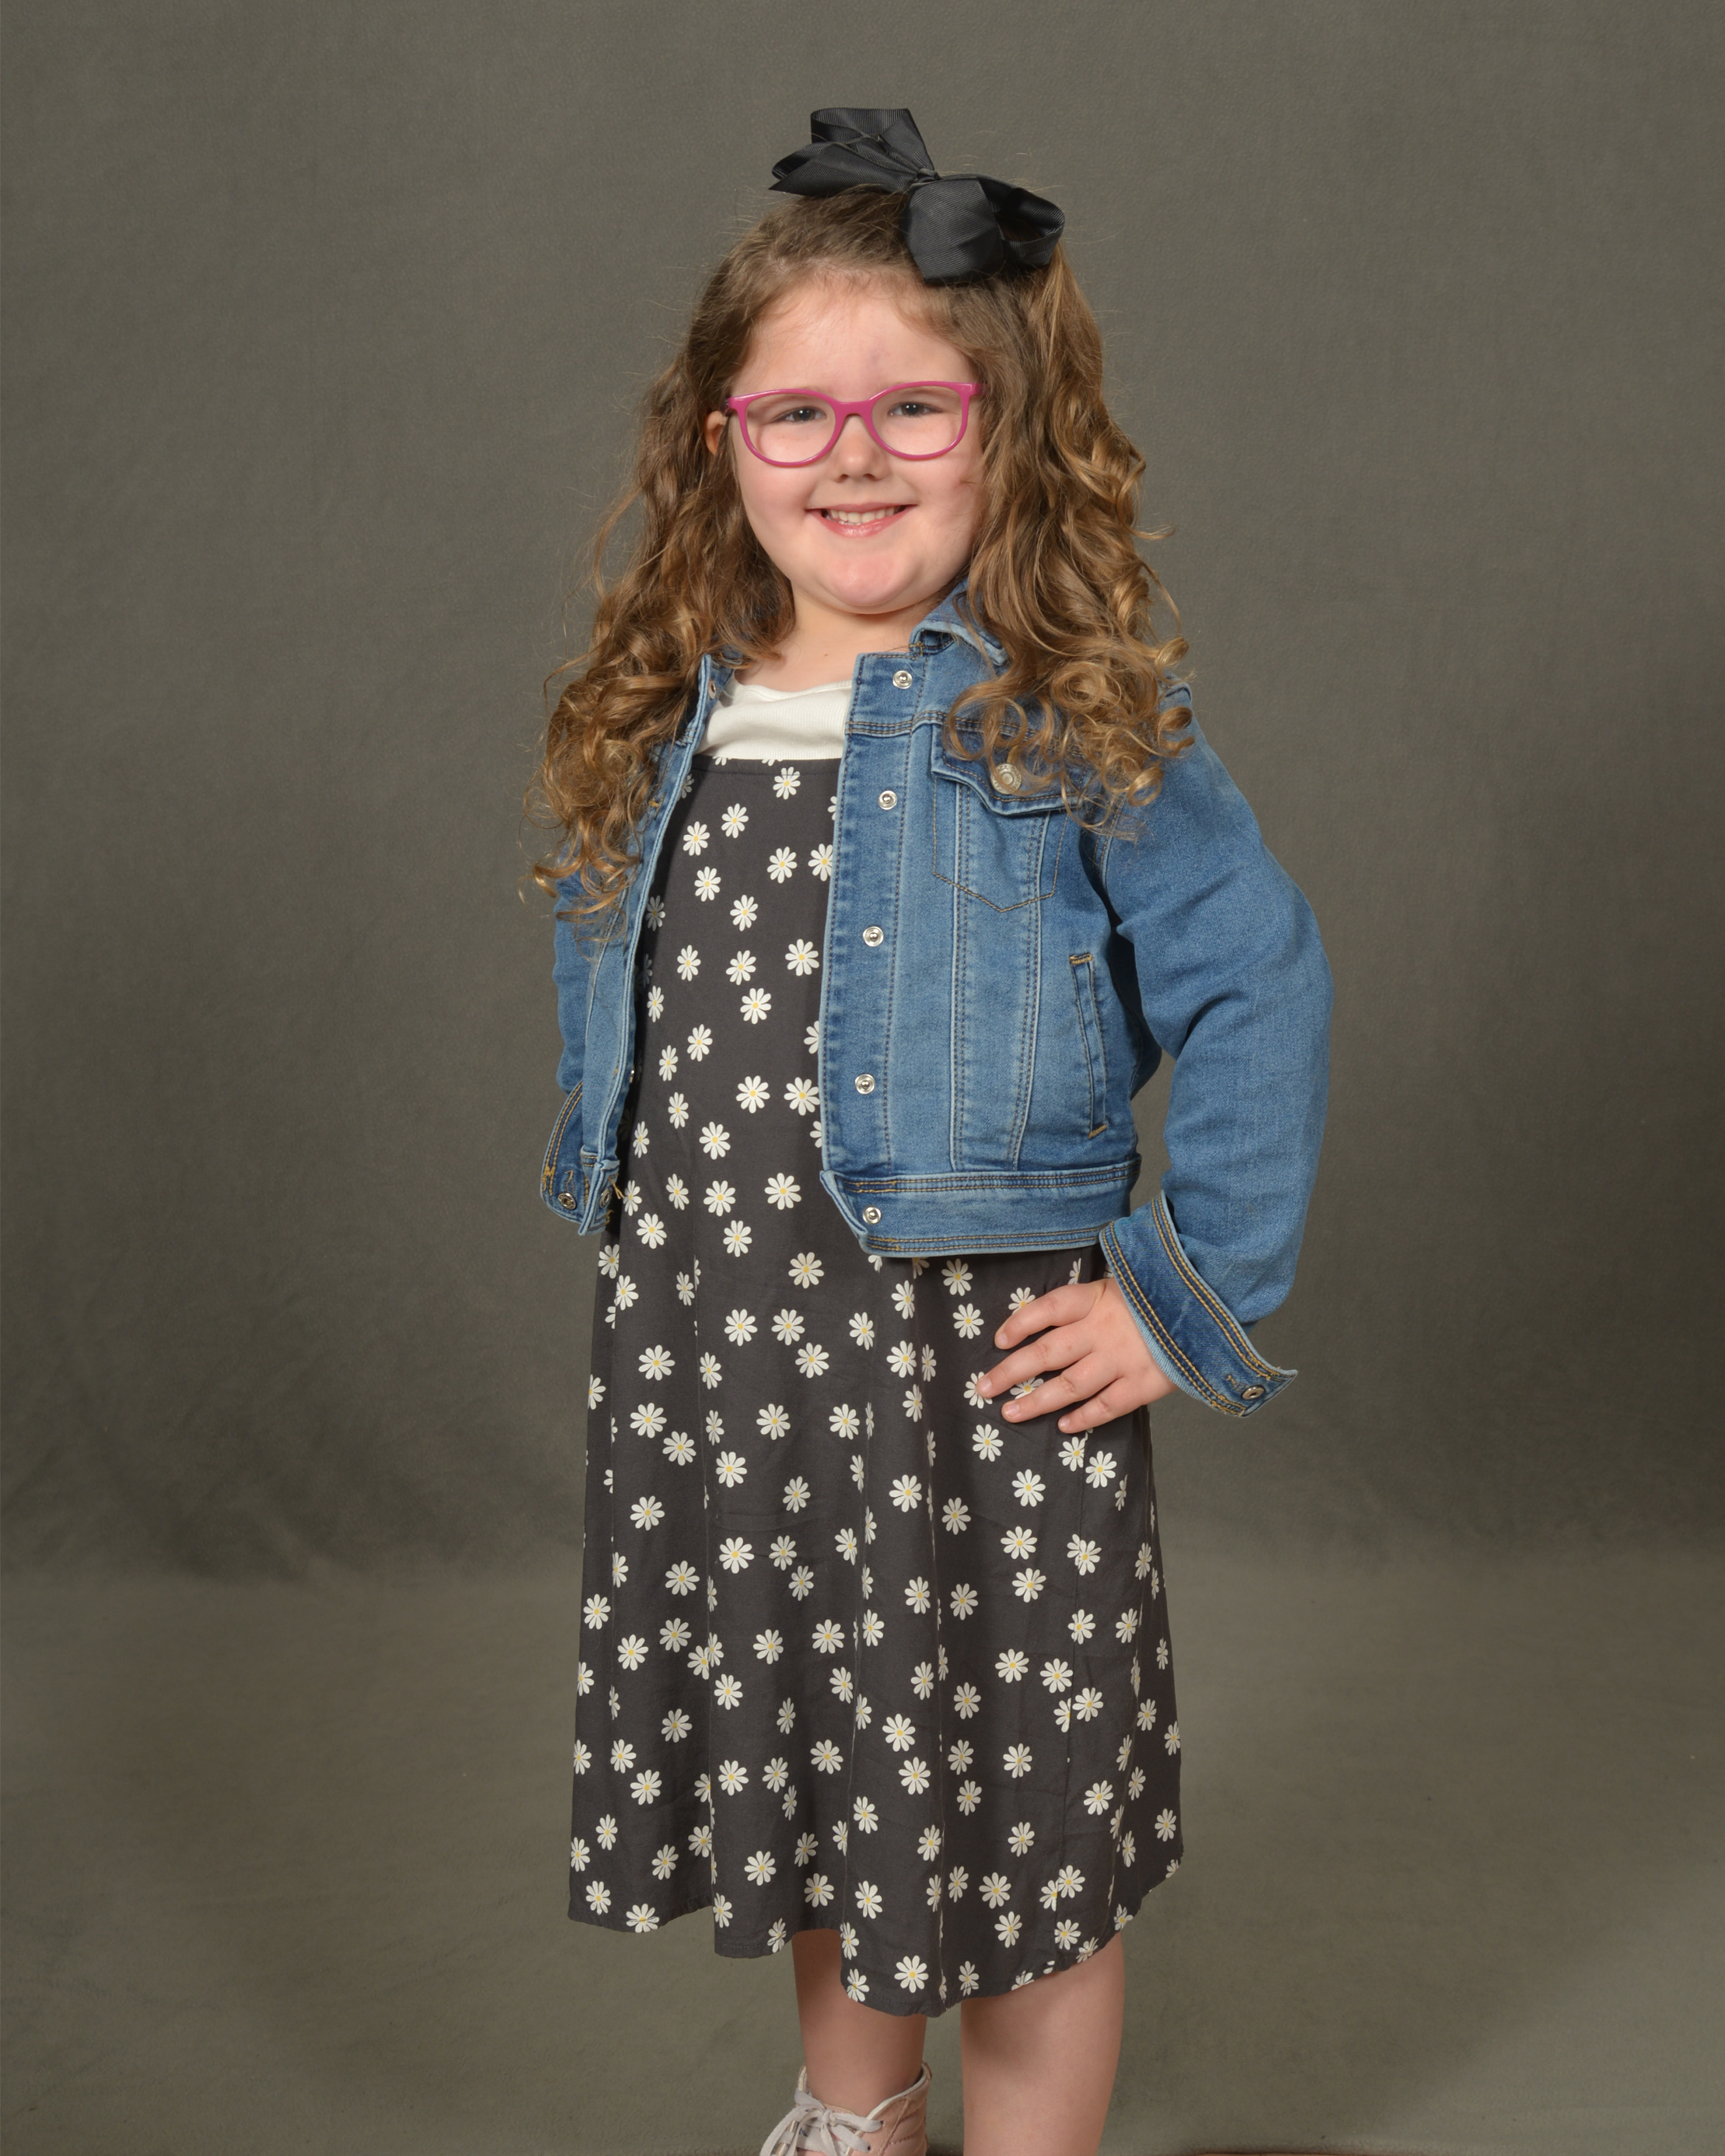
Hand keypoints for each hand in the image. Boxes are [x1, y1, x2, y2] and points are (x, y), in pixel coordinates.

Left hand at [975, 1275, 1173, 1432]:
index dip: (1020, 1324)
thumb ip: (1087, 1300)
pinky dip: (1083, 1417)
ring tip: (1011, 1413)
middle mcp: (1103, 1330)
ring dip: (1037, 1402)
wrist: (1207, 1308)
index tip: (999, 1340)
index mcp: (1096, 1299)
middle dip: (1011, 1372)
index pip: (1048, 1309)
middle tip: (984, 1388)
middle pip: (1047, 1353)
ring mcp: (1122, 1360)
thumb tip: (1047, 1319)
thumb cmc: (1157, 1298)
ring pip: (1069, 1385)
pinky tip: (1062, 1426)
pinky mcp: (1143, 1384)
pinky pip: (1106, 1406)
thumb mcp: (1121, 1284)